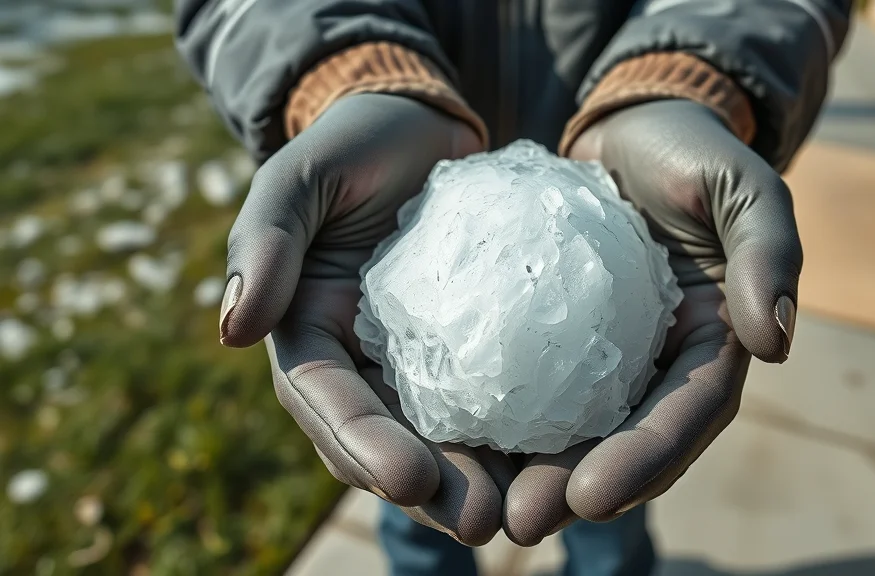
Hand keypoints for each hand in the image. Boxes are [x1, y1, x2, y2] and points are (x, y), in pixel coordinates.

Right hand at [220, 94, 514, 545]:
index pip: (325, 401)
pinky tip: (564, 455)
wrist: (420, 127)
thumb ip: (266, 240)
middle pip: (386, 441)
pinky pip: (496, 397)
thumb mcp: (301, 176)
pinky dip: (520, 432)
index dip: (361, 445)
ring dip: (477, 481)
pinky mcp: (476, 348)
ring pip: (442, 437)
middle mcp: (362, 363)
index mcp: (310, 335)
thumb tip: (232, 328)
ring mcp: (420, 362)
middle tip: (483, 520)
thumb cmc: (354, 145)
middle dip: (428, 489)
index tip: (410, 478)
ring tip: (525, 513)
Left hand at [503, 99, 800, 544]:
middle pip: (624, 441)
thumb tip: (773, 343)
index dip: (648, 459)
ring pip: (571, 426)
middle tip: (520, 522)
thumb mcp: (738, 185)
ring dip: (529, 472)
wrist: (630, 130)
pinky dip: (495, 411)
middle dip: (576, 489)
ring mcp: (606, 354)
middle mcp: (658, 363)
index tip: (592, 496)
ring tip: (478, 506)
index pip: (689, 413)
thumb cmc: (689, 152)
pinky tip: (449, 437)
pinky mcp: (555, 335)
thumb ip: (766, 251)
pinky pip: (526, 379)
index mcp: (712, 343)